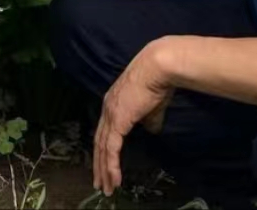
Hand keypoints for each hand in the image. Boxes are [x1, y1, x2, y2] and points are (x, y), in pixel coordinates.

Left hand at [94, 40, 174, 195]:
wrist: (157, 69)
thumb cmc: (157, 84)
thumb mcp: (152, 107)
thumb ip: (149, 120)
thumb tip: (151, 130)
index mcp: (113, 103)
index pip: (104, 131)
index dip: (103, 150)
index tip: (104, 165)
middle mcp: (107, 109)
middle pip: (99, 142)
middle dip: (99, 164)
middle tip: (99, 183)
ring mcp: (110, 114)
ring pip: (102, 148)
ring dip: (103, 170)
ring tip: (106, 187)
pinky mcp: (117, 121)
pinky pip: (111, 149)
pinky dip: (111, 165)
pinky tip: (114, 179)